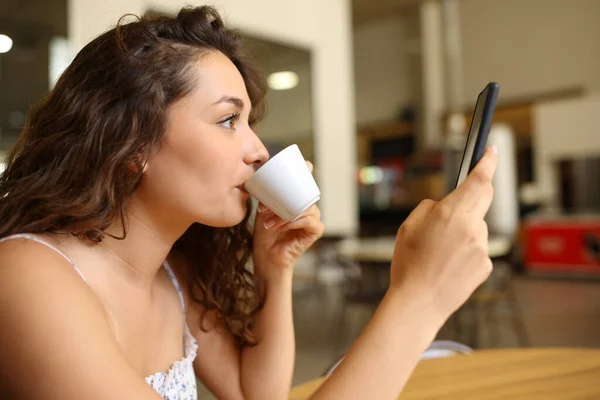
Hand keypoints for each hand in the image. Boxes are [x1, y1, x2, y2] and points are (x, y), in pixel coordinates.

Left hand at [252, 161, 324, 279]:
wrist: (267, 256)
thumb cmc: (265, 232)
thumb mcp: (264, 209)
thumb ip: (266, 195)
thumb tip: (259, 179)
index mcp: (299, 199)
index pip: (306, 181)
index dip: (304, 171)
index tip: (293, 167)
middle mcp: (309, 206)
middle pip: (304, 193)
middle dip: (284, 198)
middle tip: (264, 208)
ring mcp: (314, 218)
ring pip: (304, 207)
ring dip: (284, 213)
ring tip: (268, 221)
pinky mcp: (316, 231)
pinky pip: (308, 221)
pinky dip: (292, 222)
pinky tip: (279, 227)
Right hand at [390, 147, 497, 320]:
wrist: (418, 303)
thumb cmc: (408, 265)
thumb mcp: (408, 227)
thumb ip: (430, 208)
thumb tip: (445, 205)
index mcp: (451, 214)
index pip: (478, 180)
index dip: (488, 163)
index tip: (492, 151)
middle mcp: (472, 228)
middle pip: (484, 198)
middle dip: (475, 192)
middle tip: (457, 202)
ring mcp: (482, 248)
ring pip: (478, 226)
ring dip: (464, 229)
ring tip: (440, 251)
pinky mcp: (485, 265)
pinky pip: (478, 247)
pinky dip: (466, 249)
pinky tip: (448, 264)